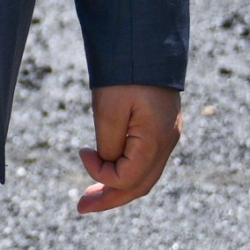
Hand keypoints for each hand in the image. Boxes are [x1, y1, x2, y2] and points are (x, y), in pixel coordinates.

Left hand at [76, 84, 182, 214]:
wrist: (145, 42)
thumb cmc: (125, 75)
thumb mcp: (109, 110)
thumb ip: (109, 146)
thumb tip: (107, 166)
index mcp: (156, 141)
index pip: (127, 178)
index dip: (100, 174)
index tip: (81, 152)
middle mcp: (167, 143)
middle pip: (139, 185)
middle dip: (110, 198)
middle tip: (81, 207)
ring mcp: (168, 137)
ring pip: (144, 175)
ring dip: (118, 187)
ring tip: (92, 196)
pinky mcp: (162, 128)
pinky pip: (146, 161)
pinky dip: (126, 171)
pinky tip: (109, 169)